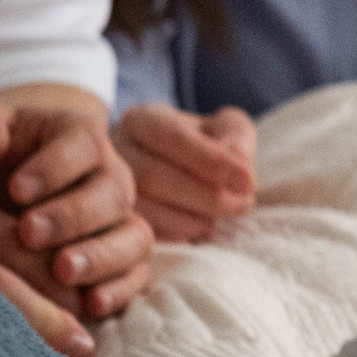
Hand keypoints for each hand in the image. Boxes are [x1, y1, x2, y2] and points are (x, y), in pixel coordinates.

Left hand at [0, 86, 155, 320]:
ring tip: (61, 272)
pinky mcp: (124, 261)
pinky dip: (120, 291)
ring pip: (134, 237)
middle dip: (73, 217)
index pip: (81, 146)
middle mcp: (112, 177)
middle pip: (112, 194)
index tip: (15, 191)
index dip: (53, 169)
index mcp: (81, 137)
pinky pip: (137, 277)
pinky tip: (89, 305)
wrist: (1, 191)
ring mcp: (122, 221)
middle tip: (29, 233)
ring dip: (101, 257)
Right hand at [116, 102, 258, 242]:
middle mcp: (115, 152)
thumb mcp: (229, 130)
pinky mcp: (116, 222)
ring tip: (219, 220)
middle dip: (203, 195)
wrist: (188, 170)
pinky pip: (139, 233)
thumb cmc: (209, 146)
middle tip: (241, 205)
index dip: (209, 159)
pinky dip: (175, 236)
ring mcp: (109, 189)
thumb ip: (238, 142)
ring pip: (143, 208)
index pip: (168, 135)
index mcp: (142, 120)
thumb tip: (238, 175)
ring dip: (190, 219)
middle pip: (150, 175)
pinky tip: (198, 232)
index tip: (246, 179)